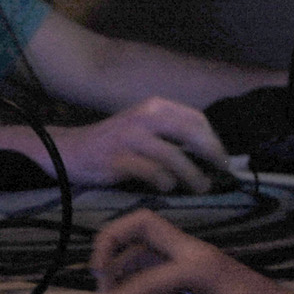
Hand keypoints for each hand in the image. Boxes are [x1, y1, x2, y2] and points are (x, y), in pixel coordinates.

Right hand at [49, 97, 227, 192]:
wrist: (72, 150)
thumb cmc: (115, 142)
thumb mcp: (144, 127)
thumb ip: (171, 133)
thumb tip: (208, 150)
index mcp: (154, 106)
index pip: (195, 118)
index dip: (213, 139)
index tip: (221, 157)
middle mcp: (144, 117)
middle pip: (190, 132)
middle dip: (211, 153)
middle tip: (222, 170)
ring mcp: (131, 137)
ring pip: (174, 156)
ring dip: (192, 175)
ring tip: (201, 187)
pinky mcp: (119, 158)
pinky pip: (152, 172)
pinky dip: (165, 182)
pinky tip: (167, 187)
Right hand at [85, 211, 293, 293]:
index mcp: (201, 267)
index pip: (145, 281)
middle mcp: (194, 253)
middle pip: (142, 224)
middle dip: (110, 243)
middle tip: (96, 280)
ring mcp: (195, 259)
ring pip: (146, 242)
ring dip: (120, 259)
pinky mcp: (195, 272)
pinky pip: (155, 261)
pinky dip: (134, 273)